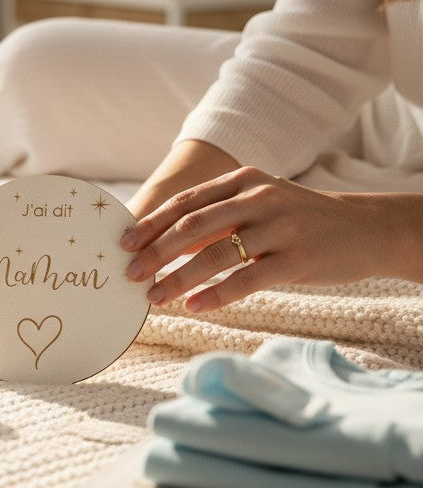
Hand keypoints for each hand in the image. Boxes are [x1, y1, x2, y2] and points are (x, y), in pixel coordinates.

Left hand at [120, 166, 419, 311]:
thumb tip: (162, 243)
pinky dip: (217, 294)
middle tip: (130, 273)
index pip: (186, 202)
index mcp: (243, 181)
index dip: (151, 224)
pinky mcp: (297, 259)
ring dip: (180, 277)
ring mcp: (279, 228)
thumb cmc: (297, 220)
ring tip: (155, 296)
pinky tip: (195, 306)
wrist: (364, 227)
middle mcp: (258, 199)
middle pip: (194, 225)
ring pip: (217, 254)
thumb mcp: (258, 204)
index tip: (123, 244)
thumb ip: (216, 217)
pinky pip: (248, 279)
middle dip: (156, 251)